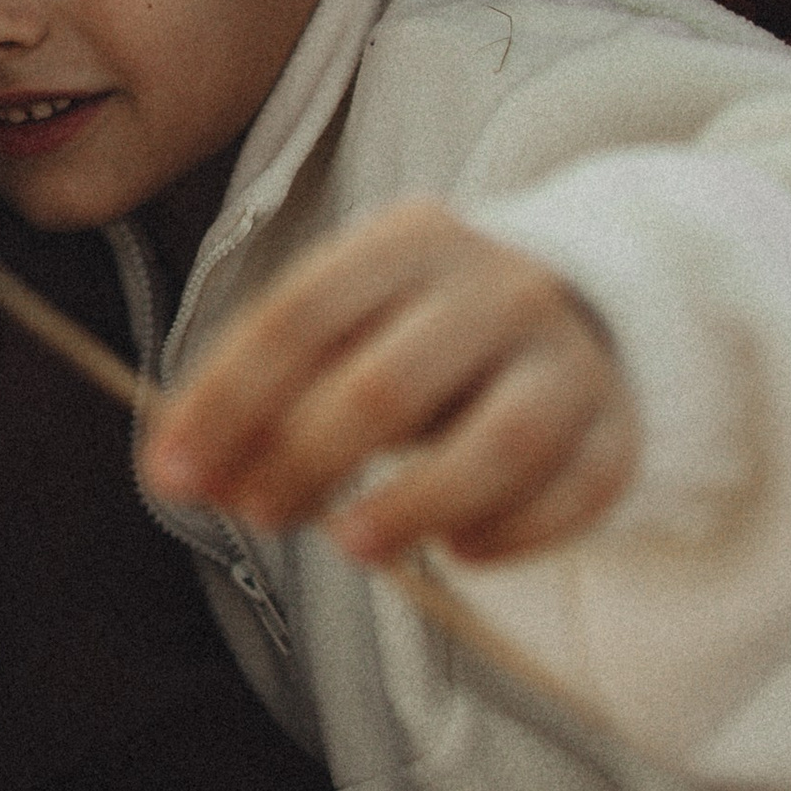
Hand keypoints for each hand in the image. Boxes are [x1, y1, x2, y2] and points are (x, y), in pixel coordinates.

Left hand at [142, 199, 636, 566]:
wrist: (581, 311)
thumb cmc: (423, 333)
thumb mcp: (348, 325)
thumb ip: (267, 386)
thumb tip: (179, 468)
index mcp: (409, 241)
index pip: (300, 316)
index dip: (225, 401)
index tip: (173, 476)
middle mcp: (498, 288)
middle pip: (387, 384)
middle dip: (303, 459)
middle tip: (257, 513)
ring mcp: (568, 359)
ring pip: (501, 442)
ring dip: (414, 503)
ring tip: (353, 546)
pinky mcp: (617, 431)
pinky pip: (573, 493)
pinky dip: (512, 533)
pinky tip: (458, 550)